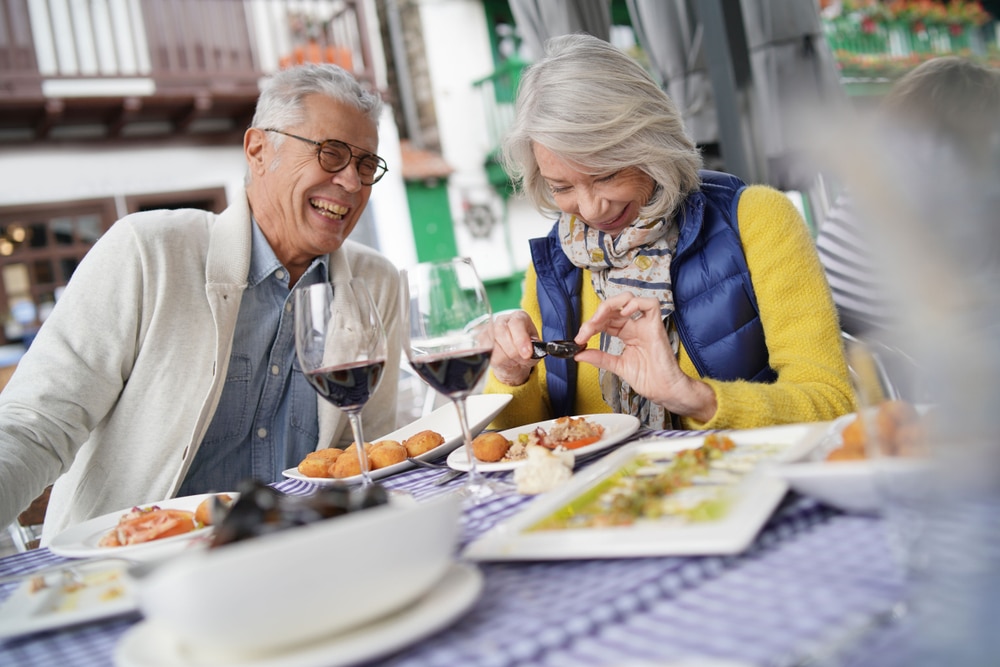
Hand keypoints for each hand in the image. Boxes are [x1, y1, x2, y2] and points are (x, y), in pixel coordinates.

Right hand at [489, 310, 541, 385]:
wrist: (515, 360)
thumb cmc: (526, 351)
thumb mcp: (536, 350)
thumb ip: (535, 351)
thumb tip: (528, 354)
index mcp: (519, 317)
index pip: (516, 324)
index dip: (521, 340)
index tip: (526, 354)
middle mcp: (502, 320)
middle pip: (502, 332)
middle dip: (513, 351)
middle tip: (522, 359)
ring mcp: (490, 329)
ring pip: (494, 345)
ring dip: (506, 358)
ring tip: (515, 360)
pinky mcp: (481, 341)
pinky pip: (487, 353)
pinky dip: (498, 361)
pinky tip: (505, 361)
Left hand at [573, 293, 717, 422]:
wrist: (664, 391)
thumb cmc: (648, 379)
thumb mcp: (618, 367)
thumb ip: (600, 358)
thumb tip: (579, 354)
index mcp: (626, 334)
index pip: (605, 320)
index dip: (590, 326)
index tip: (579, 339)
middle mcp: (636, 326)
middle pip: (613, 308)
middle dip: (595, 316)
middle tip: (585, 331)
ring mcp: (646, 325)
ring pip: (629, 299)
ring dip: (610, 305)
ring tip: (599, 320)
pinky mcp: (657, 327)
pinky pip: (651, 304)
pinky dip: (635, 304)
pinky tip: (623, 314)